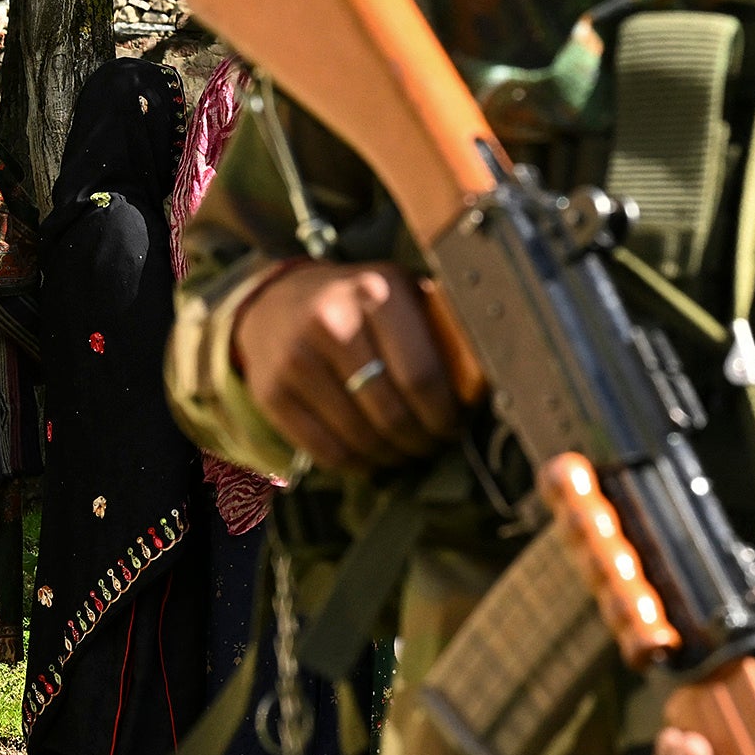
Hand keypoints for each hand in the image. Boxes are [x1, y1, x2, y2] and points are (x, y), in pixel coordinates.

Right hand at [230, 261, 463, 471]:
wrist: (275, 302)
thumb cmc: (356, 304)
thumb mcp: (400, 294)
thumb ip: (440, 328)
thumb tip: (482, 385)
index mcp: (377, 291)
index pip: (423, 376)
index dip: (446, 415)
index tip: (454, 425)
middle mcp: (332, 320)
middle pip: (393, 415)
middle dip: (422, 440)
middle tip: (432, 442)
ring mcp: (297, 358)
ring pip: (362, 439)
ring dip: (393, 456)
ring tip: (405, 448)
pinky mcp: (272, 391)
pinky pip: (328, 452)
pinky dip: (358, 463)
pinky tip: (371, 454)